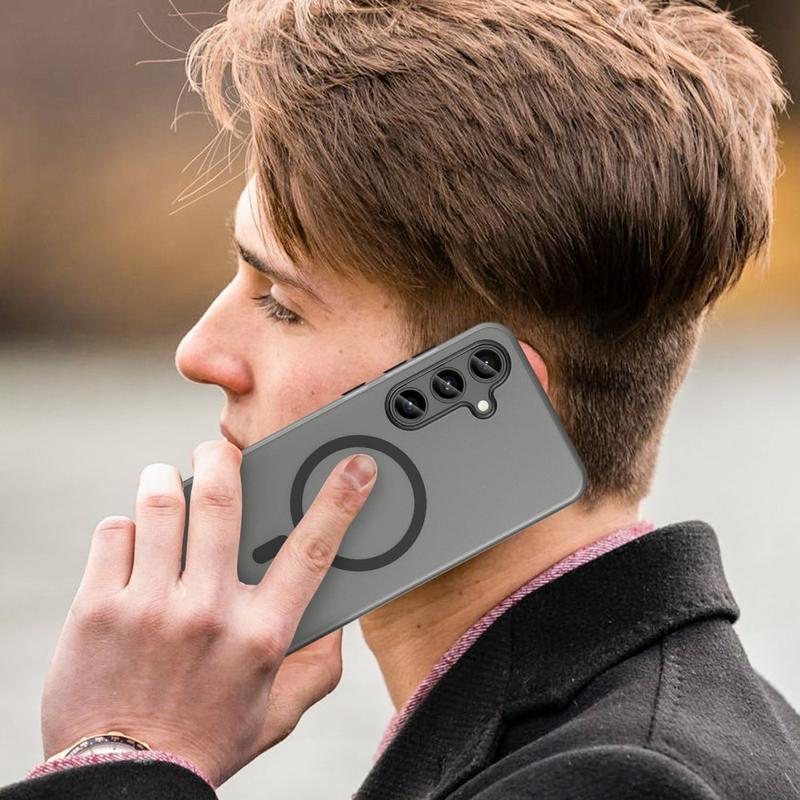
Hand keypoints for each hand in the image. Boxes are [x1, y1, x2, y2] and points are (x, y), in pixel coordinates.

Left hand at [40, 440, 376, 786]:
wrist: (126, 781)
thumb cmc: (205, 741)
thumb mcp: (278, 710)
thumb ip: (317, 665)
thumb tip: (336, 617)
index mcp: (261, 634)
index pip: (311, 550)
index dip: (339, 500)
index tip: (355, 466)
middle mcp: (209, 612)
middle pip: (223, 500)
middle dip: (223, 458)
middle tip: (219, 450)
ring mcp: (150, 607)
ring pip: (162, 503)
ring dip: (166, 480)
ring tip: (167, 484)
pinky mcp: (98, 609)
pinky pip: (116, 532)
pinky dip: (127, 526)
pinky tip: (133, 543)